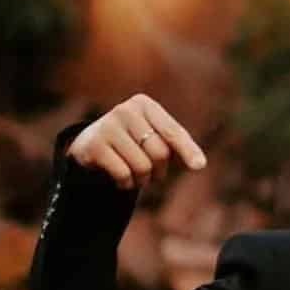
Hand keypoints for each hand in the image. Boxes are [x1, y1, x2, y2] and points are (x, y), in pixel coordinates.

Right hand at [65, 93, 206, 189]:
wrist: (90, 147)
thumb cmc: (132, 143)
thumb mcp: (154, 137)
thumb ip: (177, 146)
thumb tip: (199, 163)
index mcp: (144, 105)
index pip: (172, 131)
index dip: (187, 150)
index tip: (199, 166)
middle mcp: (125, 111)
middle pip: (159, 153)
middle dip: (160, 171)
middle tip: (152, 173)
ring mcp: (107, 126)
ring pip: (143, 166)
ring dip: (143, 180)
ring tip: (135, 175)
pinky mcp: (94, 146)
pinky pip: (124, 174)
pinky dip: (127, 184)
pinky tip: (121, 180)